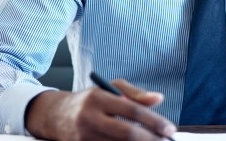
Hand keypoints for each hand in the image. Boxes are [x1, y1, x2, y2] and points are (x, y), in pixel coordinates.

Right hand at [25, 79, 176, 140]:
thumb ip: (135, 94)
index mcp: (98, 97)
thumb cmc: (90, 101)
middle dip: (150, 139)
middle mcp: (89, 117)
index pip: (132, 110)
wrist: (56, 116)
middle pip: (127, 133)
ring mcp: (84, 136)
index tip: (169, 129)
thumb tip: (159, 99)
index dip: (154, 121)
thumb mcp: (110, 89)